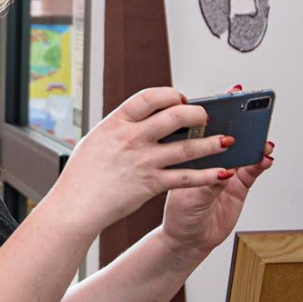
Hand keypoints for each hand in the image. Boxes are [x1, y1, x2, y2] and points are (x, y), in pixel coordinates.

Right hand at [48, 87, 244, 236]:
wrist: (74, 207)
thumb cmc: (81, 176)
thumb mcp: (96, 140)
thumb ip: (121, 128)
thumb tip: (143, 119)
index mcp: (116, 122)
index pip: (151, 96)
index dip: (171, 94)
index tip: (180, 98)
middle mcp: (132, 139)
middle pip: (175, 116)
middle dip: (198, 113)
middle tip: (207, 117)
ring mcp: (143, 161)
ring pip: (187, 147)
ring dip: (212, 143)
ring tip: (227, 141)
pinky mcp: (151, 184)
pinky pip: (186, 177)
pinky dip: (207, 175)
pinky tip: (222, 172)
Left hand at [160, 84, 273, 253]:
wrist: (188, 241)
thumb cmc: (178, 216)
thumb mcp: (189, 199)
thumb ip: (209, 185)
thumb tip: (225, 172)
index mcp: (189, 155)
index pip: (203, 127)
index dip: (215, 110)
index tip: (228, 97)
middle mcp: (207, 159)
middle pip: (226, 133)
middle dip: (241, 121)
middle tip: (254, 112)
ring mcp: (225, 170)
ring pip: (243, 149)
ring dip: (255, 142)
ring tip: (263, 140)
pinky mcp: (238, 185)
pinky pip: (253, 169)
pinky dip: (261, 162)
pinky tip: (266, 157)